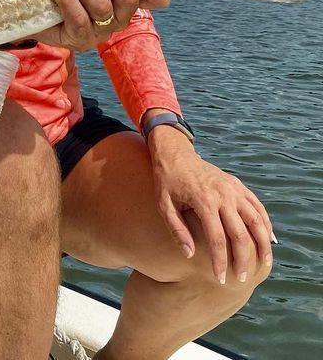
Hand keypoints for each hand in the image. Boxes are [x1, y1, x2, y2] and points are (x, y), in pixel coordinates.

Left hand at [148, 123, 273, 283]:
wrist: (175, 154)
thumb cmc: (166, 182)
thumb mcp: (164, 205)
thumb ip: (176, 230)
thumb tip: (189, 255)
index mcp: (204, 201)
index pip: (217, 239)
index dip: (220, 262)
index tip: (220, 279)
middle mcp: (223, 195)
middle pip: (241, 234)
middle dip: (242, 259)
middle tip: (242, 279)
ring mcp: (234, 189)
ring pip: (257, 220)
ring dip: (263, 244)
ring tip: (264, 264)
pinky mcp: (238, 185)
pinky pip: (258, 206)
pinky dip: (266, 224)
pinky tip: (269, 240)